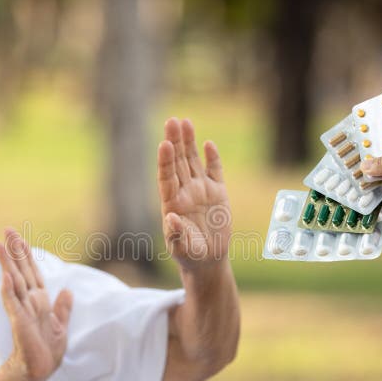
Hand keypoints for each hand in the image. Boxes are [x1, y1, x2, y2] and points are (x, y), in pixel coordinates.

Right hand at [0, 228, 71, 380]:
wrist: (39, 370)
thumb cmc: (46, 350)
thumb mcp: (61, 326)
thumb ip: (63, 308)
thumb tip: (67, 289)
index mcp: (40, 300)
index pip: (32, 271)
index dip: (26, 254)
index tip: (20, 238)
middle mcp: (29, 301)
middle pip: (20, 270)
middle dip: (15, 250)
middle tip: (7, 230)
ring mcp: (22, 309)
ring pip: (14, 281)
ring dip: (7, 263)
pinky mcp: (19, 321)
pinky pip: (12, 302)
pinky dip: (9, 289)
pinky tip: (6, 275)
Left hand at [157, 118, 231, 269]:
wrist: (208, 259)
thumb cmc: (190, 255)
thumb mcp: (182, 248)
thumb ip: (176, 233)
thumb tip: (170, 217)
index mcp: (172, 203)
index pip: (166, 177)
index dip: (165, 161)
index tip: (164, 144)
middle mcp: (184, 192)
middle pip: (178, 162)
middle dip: (175, 141)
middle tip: (172, 121)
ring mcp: (200, 190)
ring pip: (193, 161)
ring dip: (189, 142)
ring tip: (185, 122)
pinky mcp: (217, 192)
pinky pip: (214, 171)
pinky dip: (212, 158)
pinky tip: (208, 144)